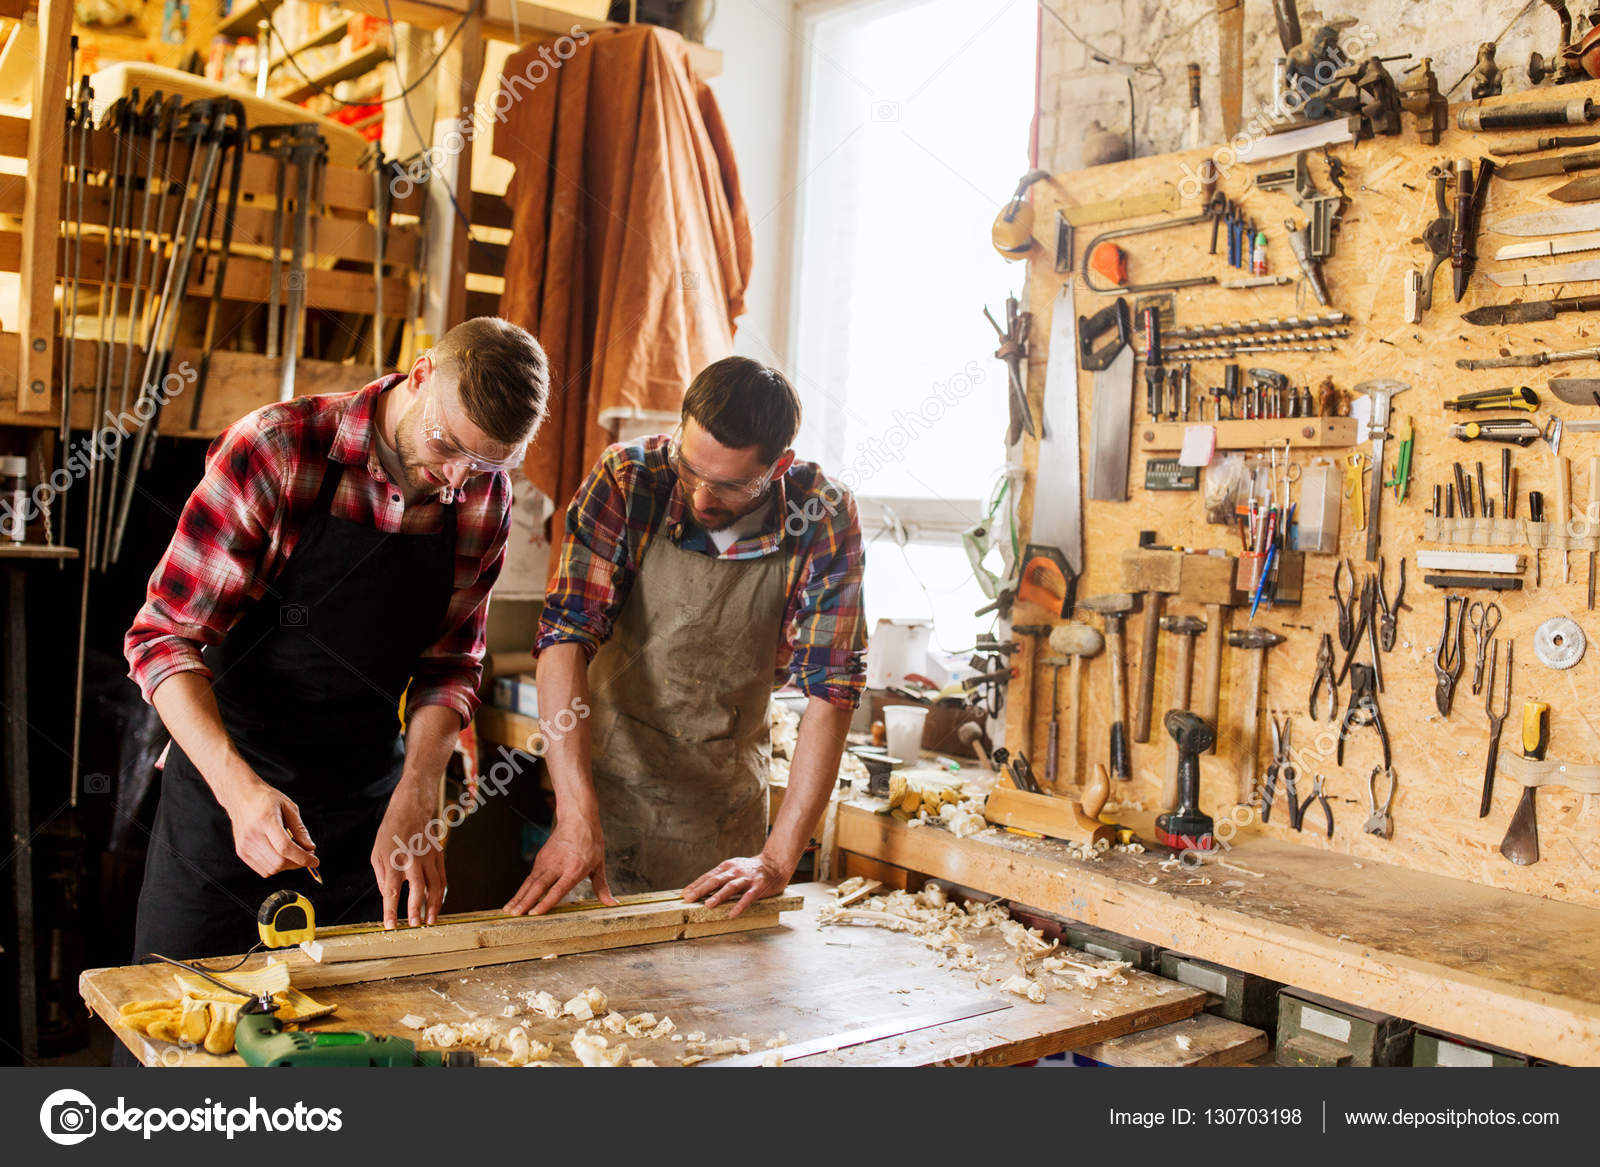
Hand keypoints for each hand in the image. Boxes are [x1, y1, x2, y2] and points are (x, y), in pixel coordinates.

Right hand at [223, 780, 316, 878]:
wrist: (240, 796)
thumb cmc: (265, 799)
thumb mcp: (289, 807)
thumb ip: (300, 829)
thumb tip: (310, 848)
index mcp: (266, 820)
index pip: (285, 847)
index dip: (303, 858)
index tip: (315, 861)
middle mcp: (253, 835)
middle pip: (279, 862)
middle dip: (298, 863)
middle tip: (307, 855)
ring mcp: (245, 846)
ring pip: (272, 869)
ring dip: (288, 866)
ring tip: (293, 853)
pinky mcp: (241, 852)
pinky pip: (263, 870)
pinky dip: (276, 867)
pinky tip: (280, 855)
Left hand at [372, 786, 445, 928]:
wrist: (410, 811)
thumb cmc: (390, 833)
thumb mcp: (376, 855)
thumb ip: (382, 878)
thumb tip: (389, 895)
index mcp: (394, 862)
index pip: (392, 892)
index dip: (391, 911)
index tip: (391, 925)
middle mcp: (413, 860)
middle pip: (418, 890)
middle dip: (417, 909)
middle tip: (415, 924)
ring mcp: (428, 858)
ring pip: (435, 885)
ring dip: (434, 904)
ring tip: (430, 919)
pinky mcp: (438, 855)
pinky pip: (442, 877)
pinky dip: (441, 892)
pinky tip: (437, 903)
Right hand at [503, 812, 616, 915]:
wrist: (578, 818)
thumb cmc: (591, 842)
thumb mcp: (599, 864)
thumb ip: (602, 887)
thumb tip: (612, 904)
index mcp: (574, 869)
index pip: (558, 889)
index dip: (545, 902)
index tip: (534, 913)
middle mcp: (558, 866)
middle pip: (539, 886)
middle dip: (525, 902)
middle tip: (515, 915)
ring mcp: (547, 862)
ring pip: (530, 882)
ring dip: (518, 897)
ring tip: (508, 911)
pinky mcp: (540, 859)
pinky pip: (529, 878)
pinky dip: (521, 890)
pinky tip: (514, 901)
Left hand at [682, 853, 790, 917]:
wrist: (775, 863)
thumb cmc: (750, 870)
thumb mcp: (733, 868)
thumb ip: (720, 878)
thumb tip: (700, 890)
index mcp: (727, 866)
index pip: (708, 876)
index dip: (696, 885)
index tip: (684, 894)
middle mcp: (735, 871)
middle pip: (715, 880)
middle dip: (701, 889)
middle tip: (689, 898)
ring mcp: (747, 878)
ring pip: (730, 887)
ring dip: (719, 896)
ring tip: (708, 905)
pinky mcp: (759, 886)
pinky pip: (748, 897)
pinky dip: (740, 905)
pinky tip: (732, 914)